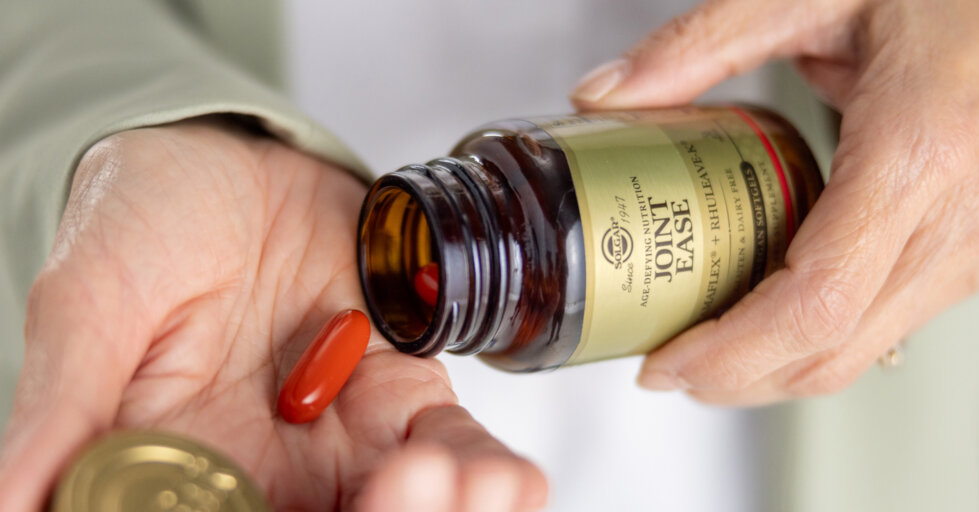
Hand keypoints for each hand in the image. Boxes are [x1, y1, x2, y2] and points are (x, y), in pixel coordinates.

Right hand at [0, 118, 546, 510]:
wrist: (223, 162)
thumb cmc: (141, 222)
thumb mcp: (90, 302)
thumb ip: (63, 401)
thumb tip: (7, 498)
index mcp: (174, 474)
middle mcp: (266, 479)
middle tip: (413, 497)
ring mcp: (340, 444)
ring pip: (405, 510)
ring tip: (477, 493)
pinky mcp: (401, 398)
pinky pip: (450, 450)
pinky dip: (480, 469)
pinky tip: (507, 478)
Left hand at [572, 0, 978, 403]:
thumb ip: (700, 45)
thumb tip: (606, 98)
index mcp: (922, 150)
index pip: (813, 304)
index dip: (728, 353)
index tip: (667, 363)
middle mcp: (972, 213)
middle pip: (835, 349)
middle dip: (738, 378)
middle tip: (671, 367)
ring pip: (870, 348)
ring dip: (781, 364)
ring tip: (711, 345)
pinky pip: (901, 316)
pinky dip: (830, 330)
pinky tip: (780, 304)